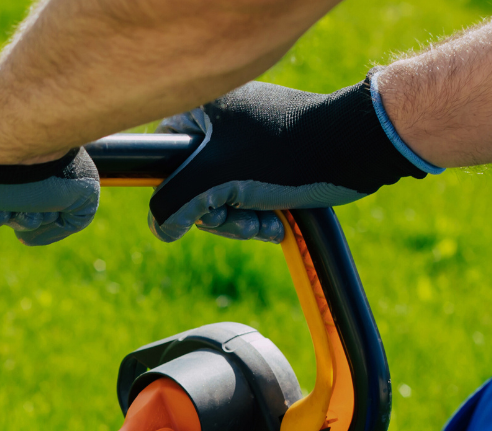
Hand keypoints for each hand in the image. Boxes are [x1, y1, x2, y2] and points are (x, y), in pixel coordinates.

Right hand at [150, 78, 430, 242]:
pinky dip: (259, 213)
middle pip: (194, 183)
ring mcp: (254, 135)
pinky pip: (251, 191)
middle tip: (237, 220)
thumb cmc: (287, 155)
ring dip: (239, 220)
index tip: (195, 205)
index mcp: (205, 109)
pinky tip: (275, 224)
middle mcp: (227, 117)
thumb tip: (162, 229)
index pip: (162, 154)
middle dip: (215, 213)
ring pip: (224, 193)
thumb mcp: (214, 181)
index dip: (173, 188)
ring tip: (263, 226)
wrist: (359, 148)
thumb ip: (171, 205)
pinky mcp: (278, 154)